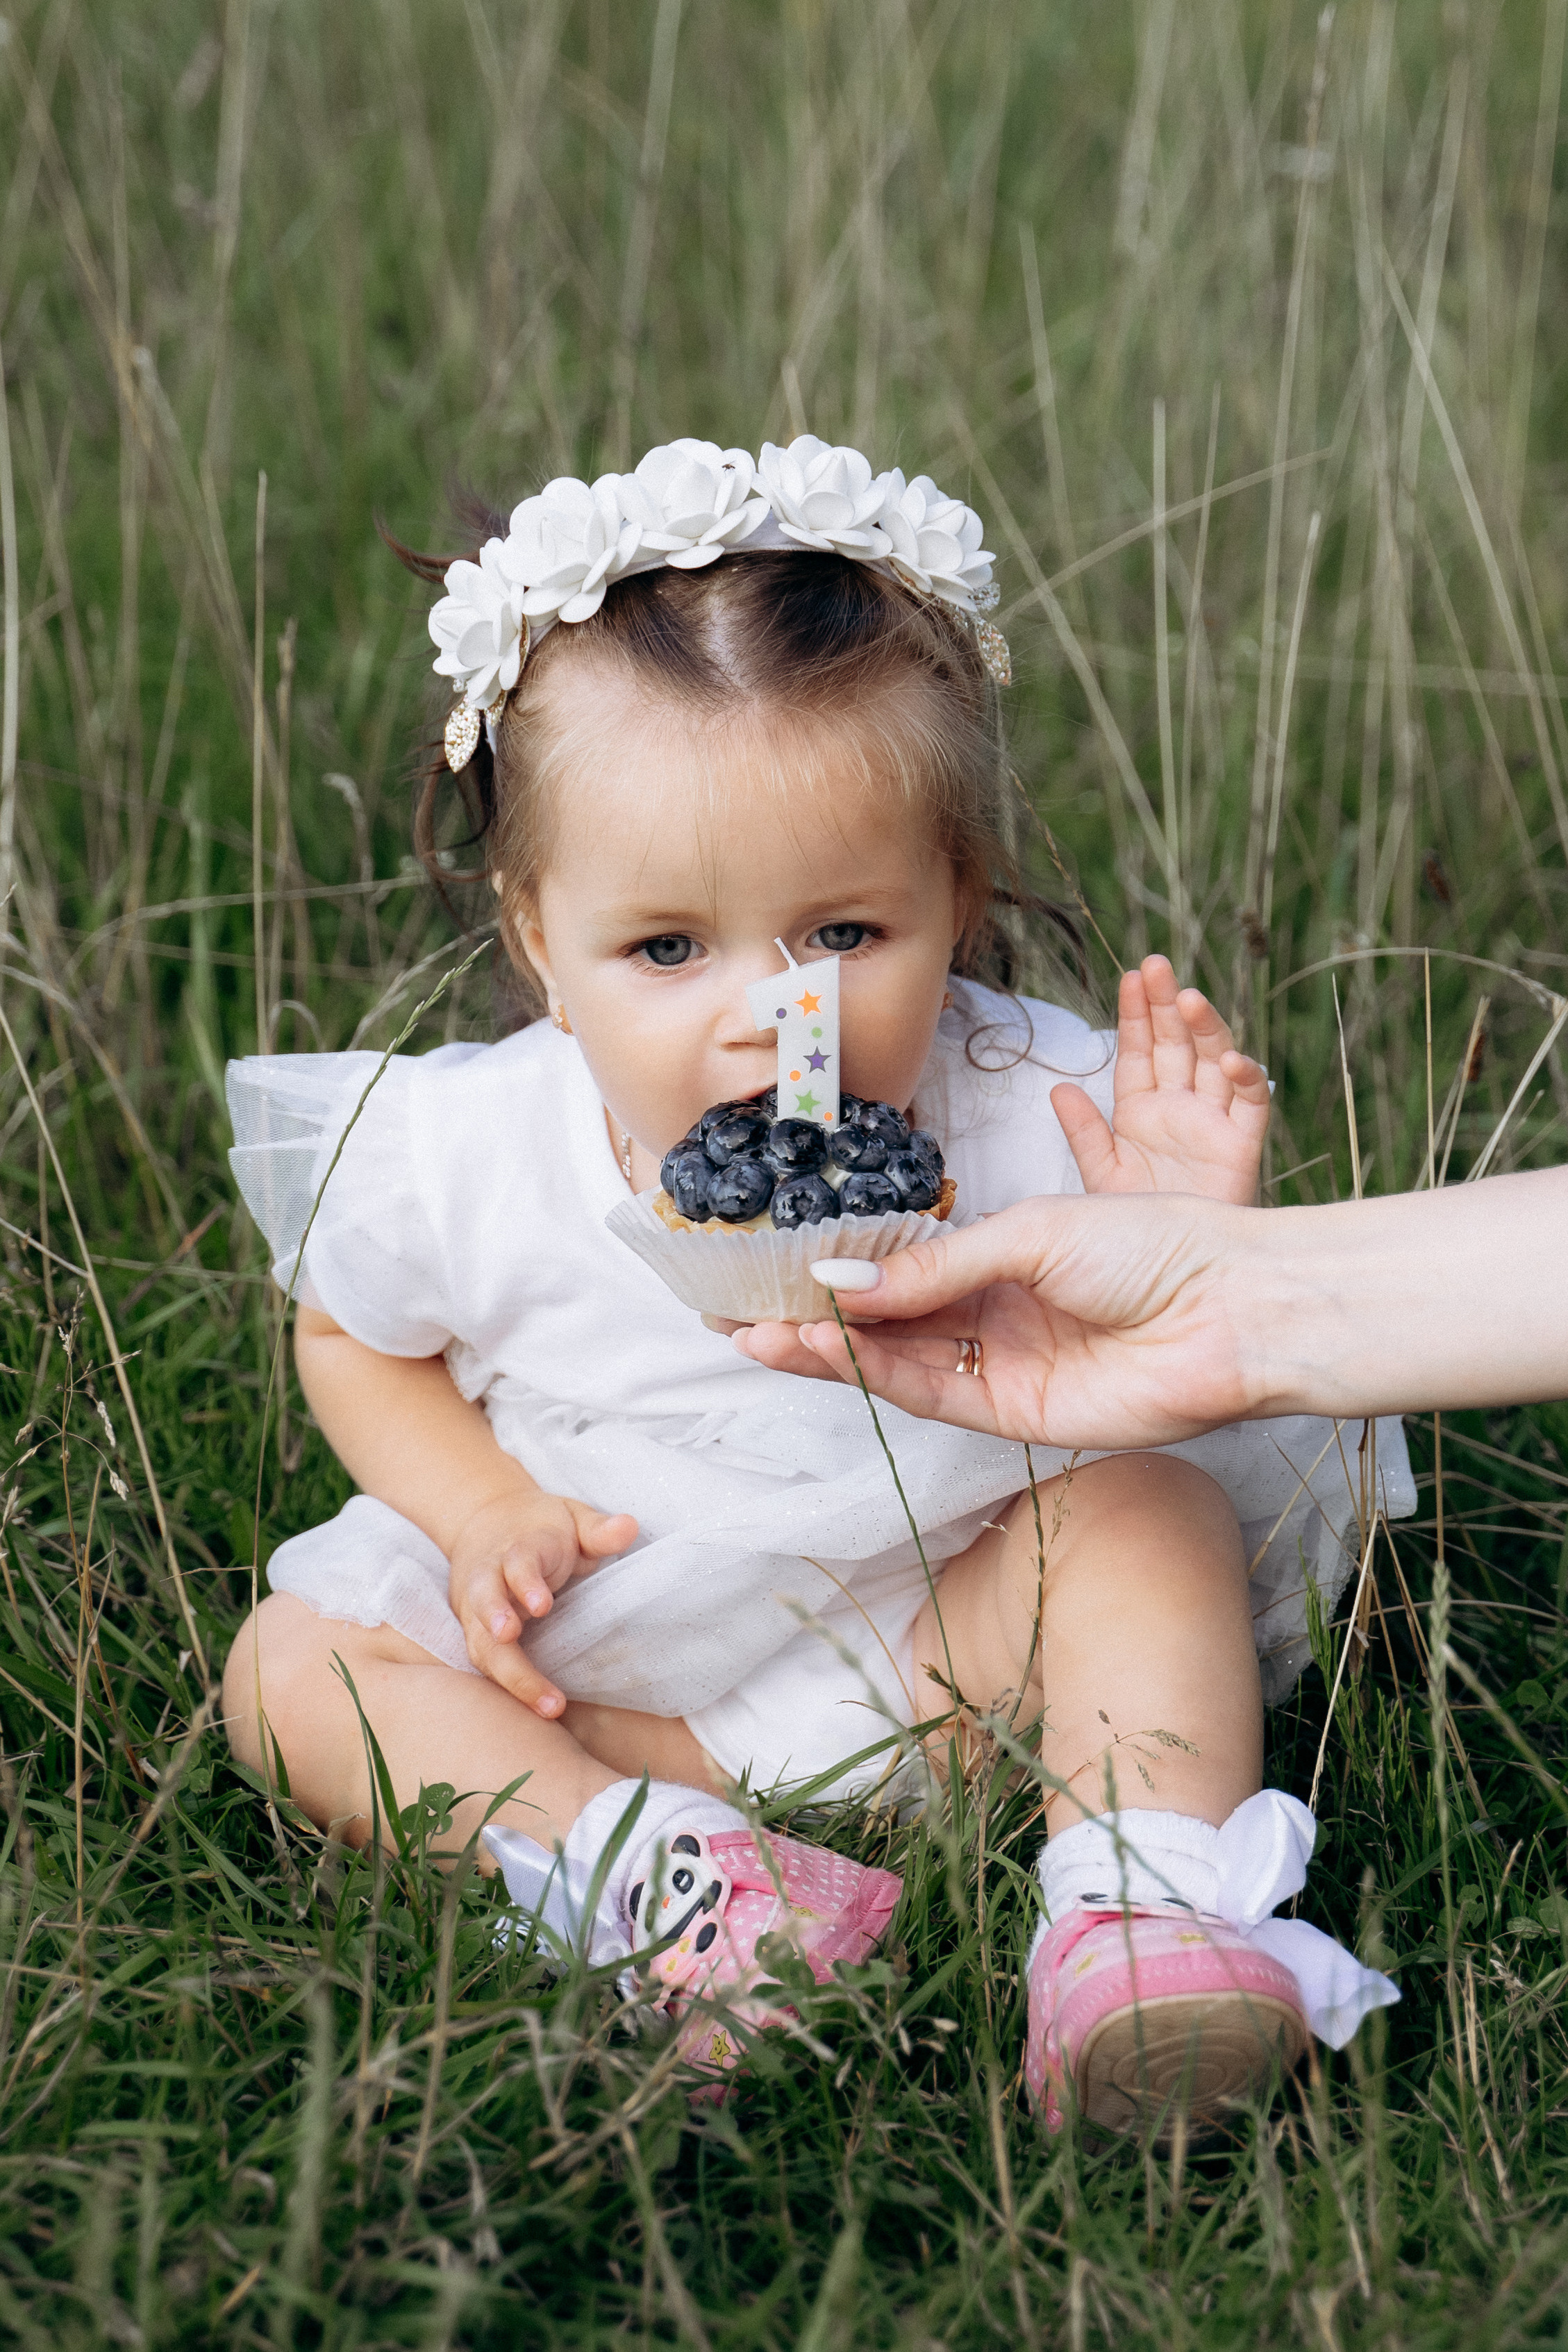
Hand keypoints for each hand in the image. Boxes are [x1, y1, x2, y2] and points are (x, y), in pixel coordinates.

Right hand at [448, 1488, 636, 1717]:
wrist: (483, 1518)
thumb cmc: (540, 1527)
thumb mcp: (572, 1518)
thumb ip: (598, 1529)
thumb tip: (629, 1526)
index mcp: (517, 1548)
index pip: (517, 1563)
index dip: (526, 1583)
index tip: (542, 1605)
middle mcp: (488, 1578)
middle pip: (486, 1605)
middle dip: (500, 1631)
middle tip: (526, 1664)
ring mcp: (475, 1607)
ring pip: (480, 1643)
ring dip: (507, 1674)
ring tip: (543, 1704)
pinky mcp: (473, 1631)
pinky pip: (484, 1662)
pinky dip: (505, 1686)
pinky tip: (536, 1710)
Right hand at [732, 1193, 1257, 1446]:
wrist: (1232, 1305)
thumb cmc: (1151, 1246)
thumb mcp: (1027, 1233)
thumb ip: (931, 1263)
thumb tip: (838, 1279)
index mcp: (1005, 1260)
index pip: (903, 1273)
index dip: (839, 1274)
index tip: (774, 1267)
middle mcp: (997, 1318)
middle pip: (888, 1326)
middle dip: (817, 1321)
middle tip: (743, 1316)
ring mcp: (1005, 1369)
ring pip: (898, 1365)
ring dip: (830, 1353)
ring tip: (765, 1335)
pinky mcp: (1019, 1417)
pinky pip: (933, 1396)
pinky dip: (877, 1376)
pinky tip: (829, 1349)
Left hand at [1053, 956, 1268, 1204]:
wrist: (1174, 1275)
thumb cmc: (1137, 1228)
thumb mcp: (1102, 1176)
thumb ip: (1084, 1133)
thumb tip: (1058, 1087)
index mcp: (1141, 1110)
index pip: (1138, 1051)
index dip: (1136, 1015)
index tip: (1130, 977)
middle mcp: (1179, 1107)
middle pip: (1175, 1044)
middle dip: (1166, 1005)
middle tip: (1156, 967)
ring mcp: (1212, 1122)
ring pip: (1213, 1061)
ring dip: (1204, 1028)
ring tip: (1187, 999)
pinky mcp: (1242, 1144)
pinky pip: (1250, 1104)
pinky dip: (1244, 1078)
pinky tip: (1228, 1060)